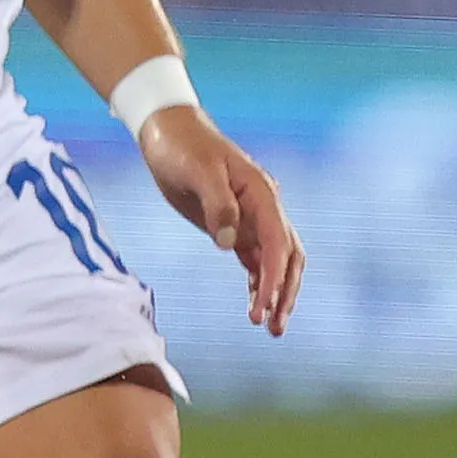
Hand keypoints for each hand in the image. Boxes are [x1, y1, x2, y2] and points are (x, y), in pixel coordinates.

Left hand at [136, 107, 303, 335]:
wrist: (167, 129)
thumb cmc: (182, 146)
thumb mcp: (197, 171)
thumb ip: (217, 204)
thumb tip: (230, 243)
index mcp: (262, 194)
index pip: (278, 244)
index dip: (274, 279)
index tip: (263, 309)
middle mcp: (265, 208)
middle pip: (288, 258)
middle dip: (285, 293)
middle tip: (273, 328)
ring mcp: (252, 217)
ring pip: (276, 262)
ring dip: (275, 293)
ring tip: (270, 328)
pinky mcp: (235, 225)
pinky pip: (255, 259)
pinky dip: (258, 282)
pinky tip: (254, 306)